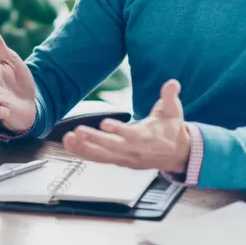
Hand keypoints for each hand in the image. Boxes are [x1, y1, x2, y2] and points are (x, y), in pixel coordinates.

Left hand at [62, 79, 190, 173]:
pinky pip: (99, 159)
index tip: (105, 124)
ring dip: (84, 147)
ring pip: (102, 155)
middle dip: (94, 140)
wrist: (177, 154)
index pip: (132, 135)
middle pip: (112, 147)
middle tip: (79, 131)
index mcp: (147, 138)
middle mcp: (134, 150)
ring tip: (69, 139)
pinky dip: (84, 153)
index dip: (118, 130)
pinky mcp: (119, 161)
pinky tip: (70, 145)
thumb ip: (170, 97)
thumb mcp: (174, 111)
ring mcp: (125, 158)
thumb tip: (172, 83)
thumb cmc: (171, 130)